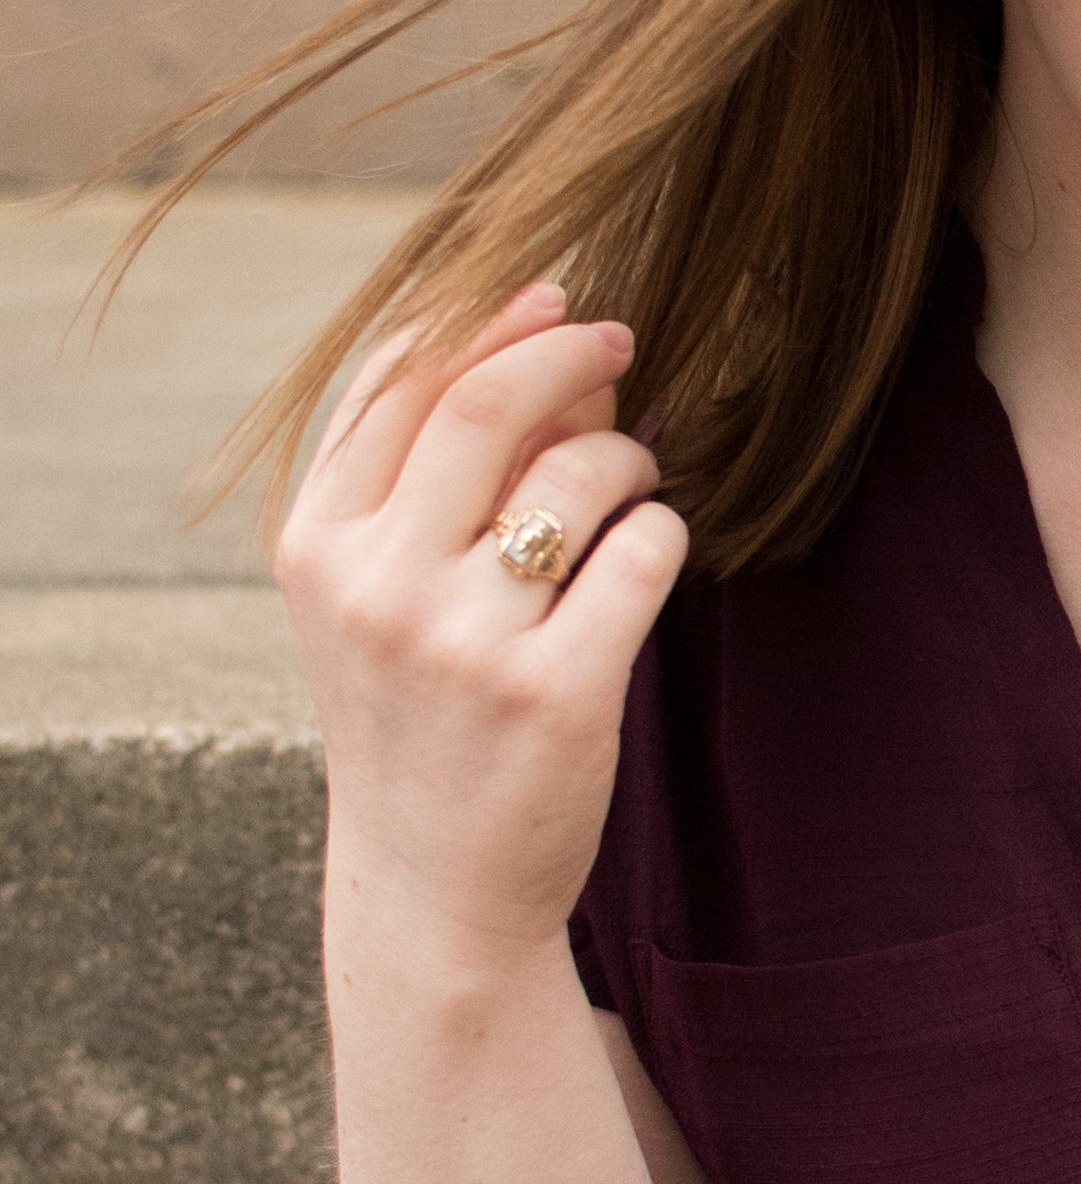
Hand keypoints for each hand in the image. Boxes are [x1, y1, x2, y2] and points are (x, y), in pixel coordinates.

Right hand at [276, 281, 687, 968]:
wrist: (433, 886)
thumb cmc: (415, 716)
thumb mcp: (372, 593)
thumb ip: (421, 473)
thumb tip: (540, 336)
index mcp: (316, 545)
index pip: (402, 377)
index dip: (490, 317)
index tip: (556, 296)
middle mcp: (376, 584)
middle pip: (489, 397)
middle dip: (572, 349)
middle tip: (622, 342)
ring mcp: (464, 640)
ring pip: (580, 471)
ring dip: (627, 456)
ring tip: (629, 488)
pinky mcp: (556, 692)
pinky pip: (644, 550)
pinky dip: (662, 533)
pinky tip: (645, 557)